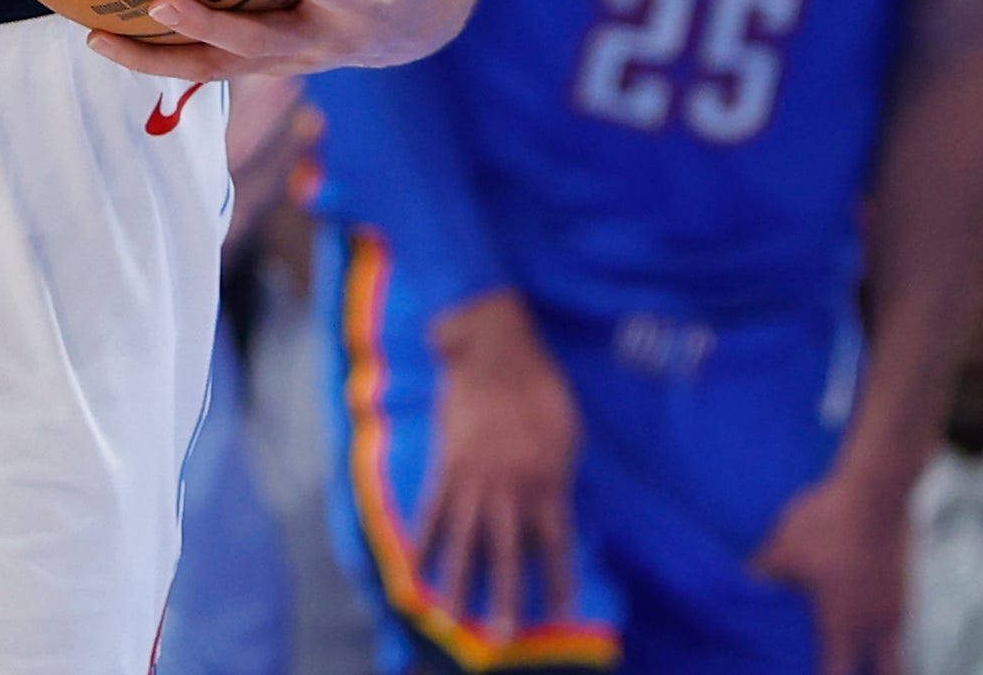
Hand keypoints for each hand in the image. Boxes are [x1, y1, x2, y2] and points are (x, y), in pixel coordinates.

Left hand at [91, 0, 478, 83]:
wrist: (416, 26)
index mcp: (359, 5)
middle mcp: (318, 42)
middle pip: (256, 45)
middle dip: (208, 28)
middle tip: (160, 2)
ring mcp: (284, 59)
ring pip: (216, 69)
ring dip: (157, 59)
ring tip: (96, 37)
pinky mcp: (260, 62)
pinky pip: (203, 64)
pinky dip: (155, 55)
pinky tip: (99, 31)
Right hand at [418, 291, 580, 641]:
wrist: (495, 347)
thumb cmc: (541, 384)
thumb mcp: (567, 431)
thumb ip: (558, 471)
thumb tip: (553, 504)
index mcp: (546, 479)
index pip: (554, 543)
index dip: (557, 580)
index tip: (558, 613)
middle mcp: (508, 487)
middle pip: (505, 553)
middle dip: (502, 596)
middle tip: (499, 635)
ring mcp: (472, 477)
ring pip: (464, 539)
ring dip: (458, 580)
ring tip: (451, 615)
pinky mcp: (445, 464)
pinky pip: (432, 510)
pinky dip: (424, 540)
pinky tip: (415, 568)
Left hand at [749, 463, 911, 674]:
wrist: (876, 493)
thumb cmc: (825, 526)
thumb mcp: (782, 550)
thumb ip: (764, 576)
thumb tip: (742, 589)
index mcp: (844, 625)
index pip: (839, 673)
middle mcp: (879, 625)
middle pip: (886, 672)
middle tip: (850, 669)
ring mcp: (900, 607)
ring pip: (898, 649)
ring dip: (884, 658)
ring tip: (863, 653)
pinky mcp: (908, 585)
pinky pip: (902, 622)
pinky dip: (888, 629)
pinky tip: (871, 615)